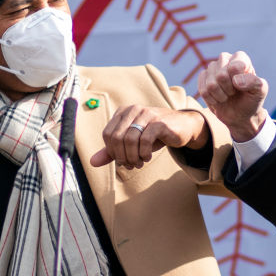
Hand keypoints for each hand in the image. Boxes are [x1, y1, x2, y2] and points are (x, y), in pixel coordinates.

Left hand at [89, 105, 207, 168]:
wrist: (182, 127)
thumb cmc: (155, 134)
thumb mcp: (131, 142)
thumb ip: (112, 151)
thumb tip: (92, 162)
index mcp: (123, 112)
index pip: (107, 135)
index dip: (112, 152)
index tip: (122, 160)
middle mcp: (133, 110)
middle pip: (117, 138)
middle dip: (122, 156)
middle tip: (131, 165)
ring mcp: (147, 114)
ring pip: (130, 140)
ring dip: (133, 157)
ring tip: (140, 163)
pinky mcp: (159, 122)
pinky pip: (145, 141)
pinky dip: (144, 153)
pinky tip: (148, 157)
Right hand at [198, 51, 267, 141]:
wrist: (240, 114)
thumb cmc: (251, 100)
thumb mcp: (260, 91)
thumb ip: (254, 83)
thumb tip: (236, 80)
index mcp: (240, 58)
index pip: (235, 67)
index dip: (238, 82)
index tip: (243, 86)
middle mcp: (225, 59)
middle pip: (221, 76)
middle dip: (229, 90)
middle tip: (234, 92)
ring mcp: (212, 68)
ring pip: (211, 85)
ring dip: (221, 96)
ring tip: (226, 96)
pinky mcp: (202, 78)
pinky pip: (203, 91)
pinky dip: (212, 100)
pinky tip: (218, 98)